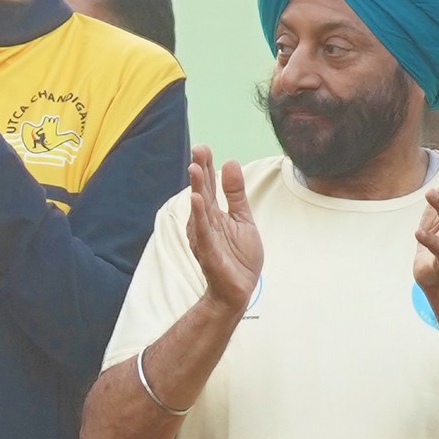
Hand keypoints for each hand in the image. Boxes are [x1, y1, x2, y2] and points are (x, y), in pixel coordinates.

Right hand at [186, 146, 264, 317]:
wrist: (239, 289)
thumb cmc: (239, 256)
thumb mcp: (243, 219)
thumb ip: (235, 193)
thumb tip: (230, 163)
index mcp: (213, 214)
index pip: (209, 186)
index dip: (207, 167)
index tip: (203, 148)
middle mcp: (205, 223)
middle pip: (202, 192)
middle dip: (200, 171)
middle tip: (198, 150)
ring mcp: (205, 237)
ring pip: (200, 209)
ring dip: (197, 188)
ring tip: (195, 169)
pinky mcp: (209, 252)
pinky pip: (203, 231)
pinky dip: (199, 216)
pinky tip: (196, 200)